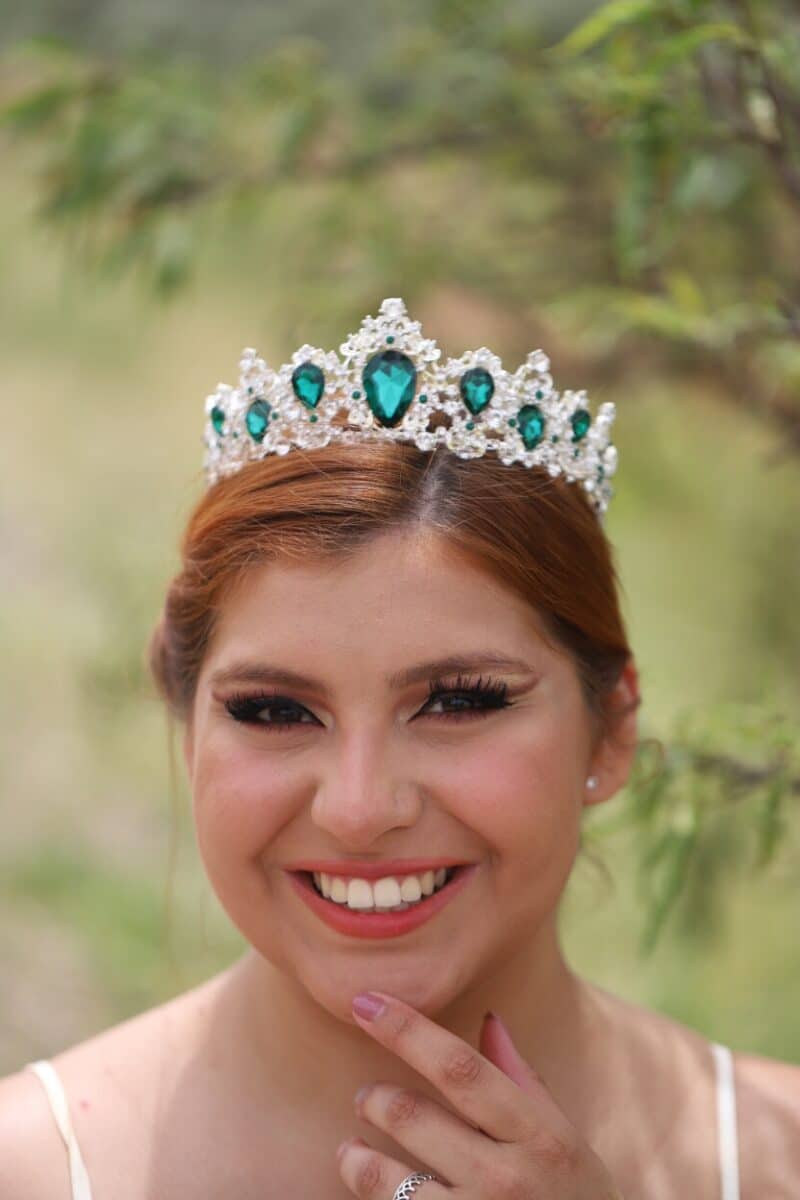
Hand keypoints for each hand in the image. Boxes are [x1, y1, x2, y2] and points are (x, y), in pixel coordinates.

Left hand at [338, 991, 622, 1197]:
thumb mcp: (563, 1141)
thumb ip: (524, 1081)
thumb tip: (489, 1020)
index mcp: (539, 1136)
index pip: (460, 1068)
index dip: (407, 1030)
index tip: (365, 1001)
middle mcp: (507, 1180)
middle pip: (412, 1116)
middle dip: (374, 1098)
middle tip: (366, 1097)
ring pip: (386, 1179)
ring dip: (356, 1159)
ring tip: (350, 1151)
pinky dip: (370, 1196)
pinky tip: (368, 1188)